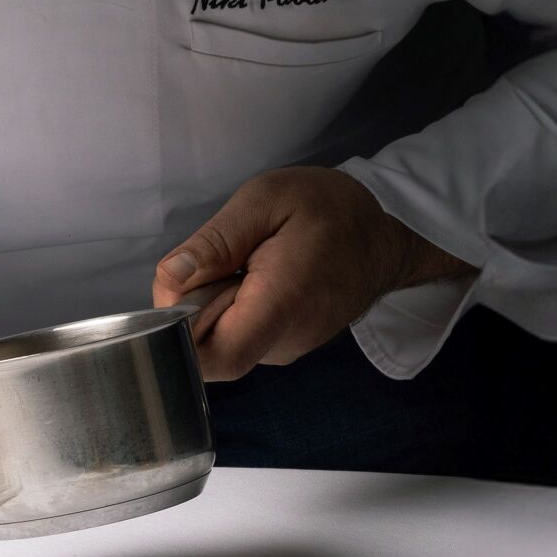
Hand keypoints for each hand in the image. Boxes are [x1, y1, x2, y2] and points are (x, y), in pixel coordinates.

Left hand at [152, 167, 473, 381]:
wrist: (385, 234)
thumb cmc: (328, 210)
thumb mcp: (265, 200)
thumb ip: (215, 241)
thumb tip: (171, 279)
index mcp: (283, 302)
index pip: (216, 357)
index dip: (178, 337)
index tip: (179, 292)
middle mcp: (285, 339)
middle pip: (209, 349)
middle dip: (191, 307)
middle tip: (218, 260)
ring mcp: (288, 347)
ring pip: (222, 342)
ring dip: (212, 305)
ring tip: (243, 264)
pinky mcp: (286, 344)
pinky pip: (240, 335)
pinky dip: (231, 308)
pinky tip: (253, 278)